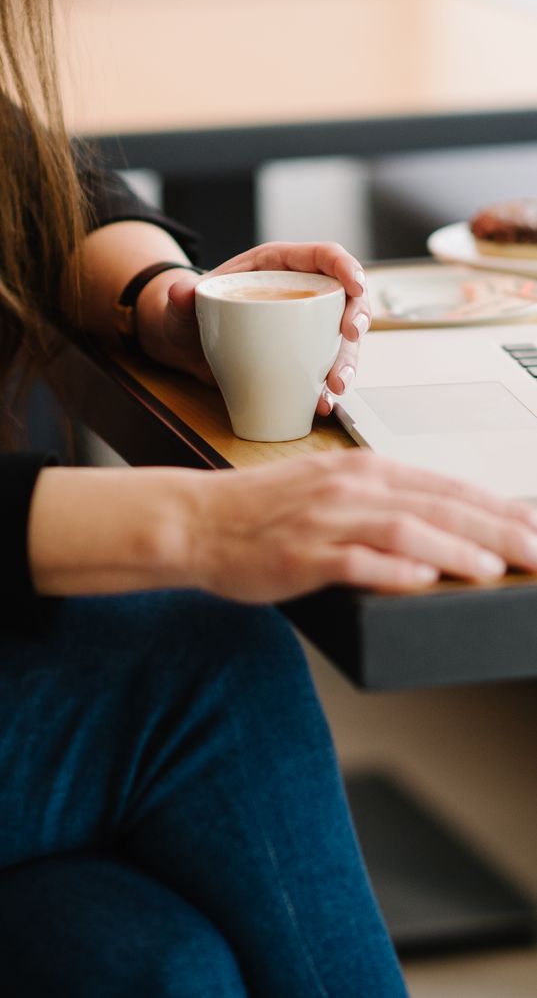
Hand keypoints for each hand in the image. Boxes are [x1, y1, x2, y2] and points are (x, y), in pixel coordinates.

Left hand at [139, 242, 370, 408]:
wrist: (189, 347)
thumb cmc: (193, 314)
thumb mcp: (184, 303)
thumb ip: (181, 296)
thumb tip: (181, 292)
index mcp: (278, 265)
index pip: (323, 256)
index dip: (346, 267)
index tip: (356, 286)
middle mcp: (300, 293)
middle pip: (345, 297)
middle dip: (357, 317)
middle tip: (350, 338)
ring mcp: (305, 326)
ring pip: (342, 339)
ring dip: (347, 361)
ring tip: (336, 385)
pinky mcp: (303, 356)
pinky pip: (325, 369)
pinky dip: (328, 388)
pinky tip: (322, 403)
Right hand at [183, 449, 536, 599]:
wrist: (196, 519)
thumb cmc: (263, 512)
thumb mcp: (330, 492)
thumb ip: (382, 505)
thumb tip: (439, 527)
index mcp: (364, 471)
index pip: (445, 488)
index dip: (497, 508)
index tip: (534, 526)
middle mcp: (351, 488)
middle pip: (437, 506)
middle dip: (497, 529)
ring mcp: (326, 520)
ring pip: (404, 531)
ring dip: (454, 549)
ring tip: (495, 567)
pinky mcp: (301, 554)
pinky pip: (354, 562)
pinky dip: (392, 571)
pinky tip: (423, 581)